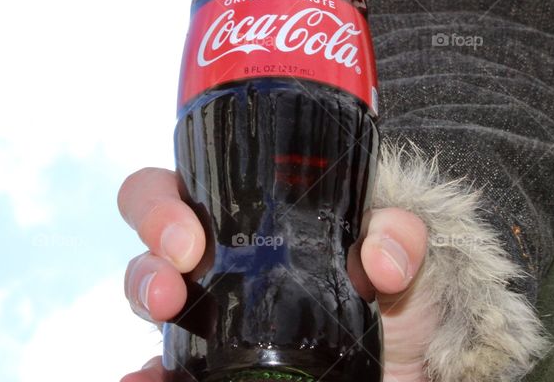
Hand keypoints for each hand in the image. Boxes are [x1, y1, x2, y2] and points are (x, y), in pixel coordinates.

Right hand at [117, 167, 436, 381]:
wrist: (409, 357)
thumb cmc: (393, 287)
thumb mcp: (401, 249)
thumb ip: (398, 236)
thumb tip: (381, 260)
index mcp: (243, 214)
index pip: (176, 190)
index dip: (159, 207)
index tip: (188, 241)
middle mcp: (213, 261)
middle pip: (149, 248)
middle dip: (146, 264)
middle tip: (172, 287)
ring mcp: (208, 317)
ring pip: (148, 303)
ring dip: (144, 311)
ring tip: (167, 319)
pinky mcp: (211, 366)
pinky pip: (166, 367)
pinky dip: (149, 374)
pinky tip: (145, 379)